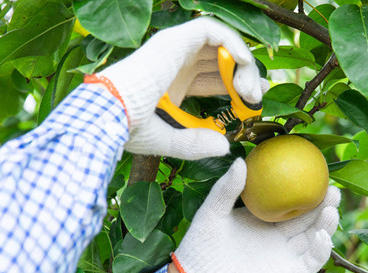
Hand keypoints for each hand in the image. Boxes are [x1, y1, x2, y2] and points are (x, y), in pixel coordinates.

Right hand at [96, 18, 266, 159]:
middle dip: (244, 75)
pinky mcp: (175, 38)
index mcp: (171, 83)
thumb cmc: (128, 129)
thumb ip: (196, 145)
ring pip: (221, 44)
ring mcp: (175, 48)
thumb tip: (225, 148)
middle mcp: (175, 63)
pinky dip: (233, 43)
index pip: (212, 78)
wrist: (109, 115)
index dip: (235, 88)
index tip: (252, 103)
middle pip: (220, 61)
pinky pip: (213, 30)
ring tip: (250, 90)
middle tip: (258, 95)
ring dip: (242, 64)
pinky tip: (242, 66)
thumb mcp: (170, 141)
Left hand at [172, 159, 339, 272]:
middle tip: (332, 190)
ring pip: (315, 236)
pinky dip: (322, 249)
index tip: (315, 173)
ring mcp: (285, 254)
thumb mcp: (212, 212)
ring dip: (327, 224)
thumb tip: (241, 161)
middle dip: (325, 203)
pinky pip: (312, 260)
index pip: (290, 199)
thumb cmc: (200, 246)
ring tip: (331, 209)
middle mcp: (278, 235)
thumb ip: (226, 188)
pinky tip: (321, 235)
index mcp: (263, 217)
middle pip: (309, 217)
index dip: (305, 188)